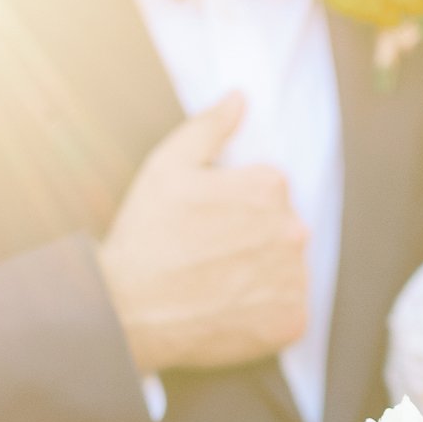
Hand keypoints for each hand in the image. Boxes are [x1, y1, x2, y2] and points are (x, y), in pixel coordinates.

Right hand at [98, 93, 309, 377]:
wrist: (128, 311)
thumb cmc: (145, 236)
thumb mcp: (167, 165)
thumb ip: (211, 128)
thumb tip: (240, 98)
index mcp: (269, 186)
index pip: (269, 192)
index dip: (233, 208)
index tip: (204, 226)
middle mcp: (292, 230)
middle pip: (281, 231)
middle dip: (250, 241)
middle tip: (208, 259)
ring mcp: (293, 280)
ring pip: (286, 272)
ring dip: (260, 278)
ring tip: (217, 287)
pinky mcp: (291, 323)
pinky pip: (289, 314)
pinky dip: (265, 316)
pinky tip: (230, 312)